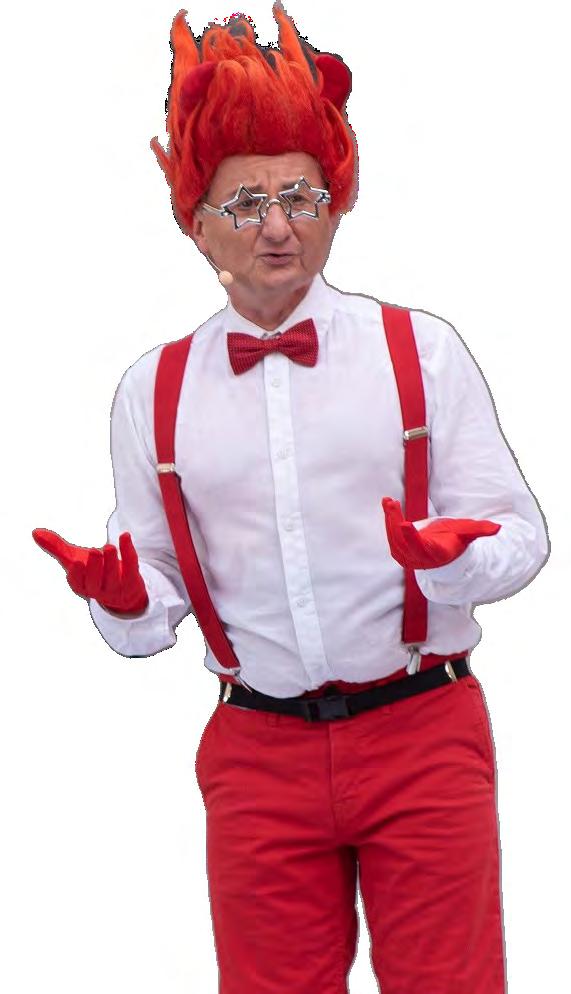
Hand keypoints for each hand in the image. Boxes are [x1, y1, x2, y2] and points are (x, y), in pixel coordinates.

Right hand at [32, 529, 148, 614]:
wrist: (122, 588)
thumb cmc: (92, 571)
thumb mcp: (73, 559)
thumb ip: (55, 547)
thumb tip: (35, 532)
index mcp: (81, 586)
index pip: (77, 583)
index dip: (77, 575)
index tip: (76, 562)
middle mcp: (98, 590)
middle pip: (95, 582)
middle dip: (95, 568)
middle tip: (95, 551)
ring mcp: (117, 587)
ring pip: (114, 577)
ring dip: (112, 561)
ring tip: (109, 546)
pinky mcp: (134, 580)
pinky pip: (132, 566)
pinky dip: (128, 551)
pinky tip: (125, 536)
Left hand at [381, 497, 500, 569]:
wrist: (443, 557)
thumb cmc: (456, 541)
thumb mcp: (468, 534)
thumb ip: (480, 530)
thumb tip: (498, 528)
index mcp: (436, 554)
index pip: (422, 547)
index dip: (412, 538)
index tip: (404, 524)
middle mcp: (420, 558)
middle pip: (403, 541)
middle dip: (395, 522)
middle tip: (392, 504)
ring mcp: (407, 557)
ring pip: (394, 538)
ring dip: (390, 518)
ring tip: (389, 501)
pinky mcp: (399, 551)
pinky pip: (391, 535)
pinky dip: (388, 520)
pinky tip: (388, 504)